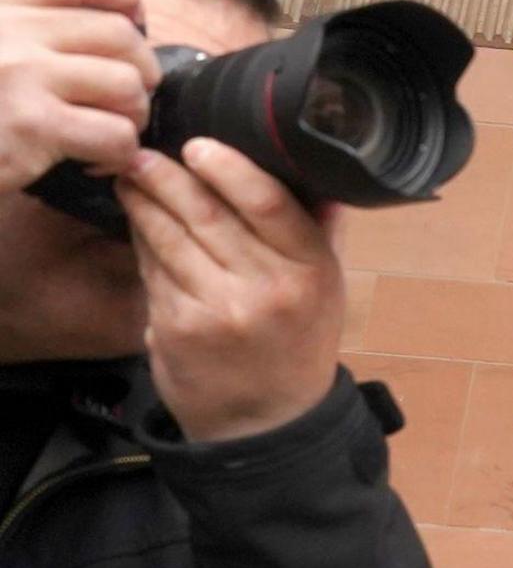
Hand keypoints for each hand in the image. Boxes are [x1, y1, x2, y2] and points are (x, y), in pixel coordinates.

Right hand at [0, 0, 157, 194]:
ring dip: (132, 118)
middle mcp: (8, 33)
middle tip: (125, 104)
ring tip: (108, 136)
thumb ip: (37, 37)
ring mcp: (20, 76)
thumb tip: (130, 28)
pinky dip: (118, 155)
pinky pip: (115, 134)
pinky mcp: (32, 126)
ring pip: (126, 84)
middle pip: (119, 33)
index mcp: (0, 13)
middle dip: (141, 72)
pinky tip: (93, 163)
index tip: (132, 32)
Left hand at [119, 139, 345, 443]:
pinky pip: (153, 271)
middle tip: (144, 151)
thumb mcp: (327, 290)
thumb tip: (314, 172)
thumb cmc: (296, 347)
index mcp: (310, 271)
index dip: (230, 169)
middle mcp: (267, 288)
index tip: (200, 145)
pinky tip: (135, 221)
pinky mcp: (176, 328)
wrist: (265, 423)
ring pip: (172, 239)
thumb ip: (317, 233)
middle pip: (210, 215)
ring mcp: (218, 310)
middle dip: (171, 177)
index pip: (270, 204)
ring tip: (130, 177)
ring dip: (145, 202)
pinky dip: (141, 241)